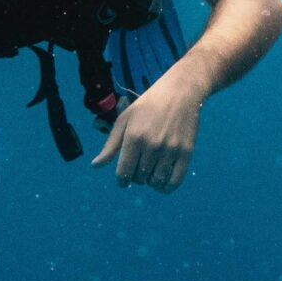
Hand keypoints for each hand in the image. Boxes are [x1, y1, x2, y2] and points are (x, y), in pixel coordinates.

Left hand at [91, 73, 202, 192]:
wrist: (180, 92)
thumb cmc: (148, 105)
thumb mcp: (124, 120)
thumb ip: (110, 145)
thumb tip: (95, 166)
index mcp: (134, 137)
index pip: (123, 172)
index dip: (121, 181)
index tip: (123, 180)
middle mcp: (152, 145)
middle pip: (139, 178)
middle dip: (136, 178)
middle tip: (138, 168)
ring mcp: (170, 149)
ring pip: (156, 181)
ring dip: (150, 182)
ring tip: (149, 173)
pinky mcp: (186, 152)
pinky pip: (175, 181)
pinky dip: (166, 188)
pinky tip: (162, 182)